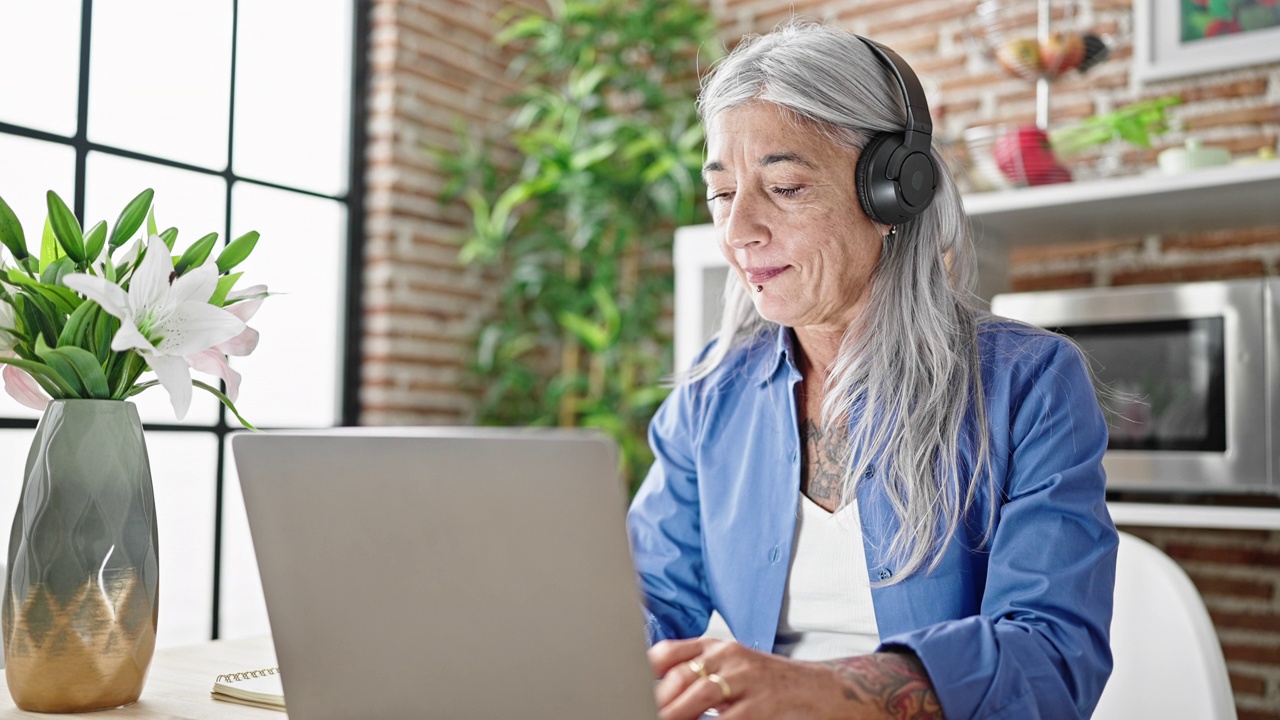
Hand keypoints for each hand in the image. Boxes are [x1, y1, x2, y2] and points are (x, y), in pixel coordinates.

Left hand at [648, 638, 942, 719]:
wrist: (827, 693)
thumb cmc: (774, 685)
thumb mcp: (736, 669)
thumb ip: (700, 672)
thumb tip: (657, 684)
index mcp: (717, 647)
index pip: (668, 653)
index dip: (645, 672)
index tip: (626, 687)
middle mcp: (729, 658)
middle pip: (676, 679)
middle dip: (656, 702)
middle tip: (636, 709)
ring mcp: (745, 681)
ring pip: (694, 700)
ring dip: (674, 713)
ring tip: (658, 718)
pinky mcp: (760, 706)